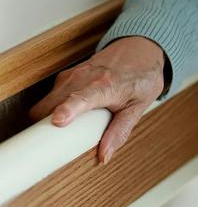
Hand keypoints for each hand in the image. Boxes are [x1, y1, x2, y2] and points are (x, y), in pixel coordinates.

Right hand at [29, 36, 165, 164]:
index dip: (68, 110)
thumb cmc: (141, 78)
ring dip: (49, 117)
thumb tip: (105, 155)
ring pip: (46, 101)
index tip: (58, 121)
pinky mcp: (66, 76)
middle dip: (47, 124)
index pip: (82, 98)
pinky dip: (53, 108)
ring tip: (64, 129)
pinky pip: (51, 96)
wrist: (139, 50)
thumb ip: (120, 131)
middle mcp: (83, 78)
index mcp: (105, 86)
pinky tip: (68, 114)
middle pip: (52, 104)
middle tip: (58, 142)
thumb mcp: (138, 107)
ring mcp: (71, 75)